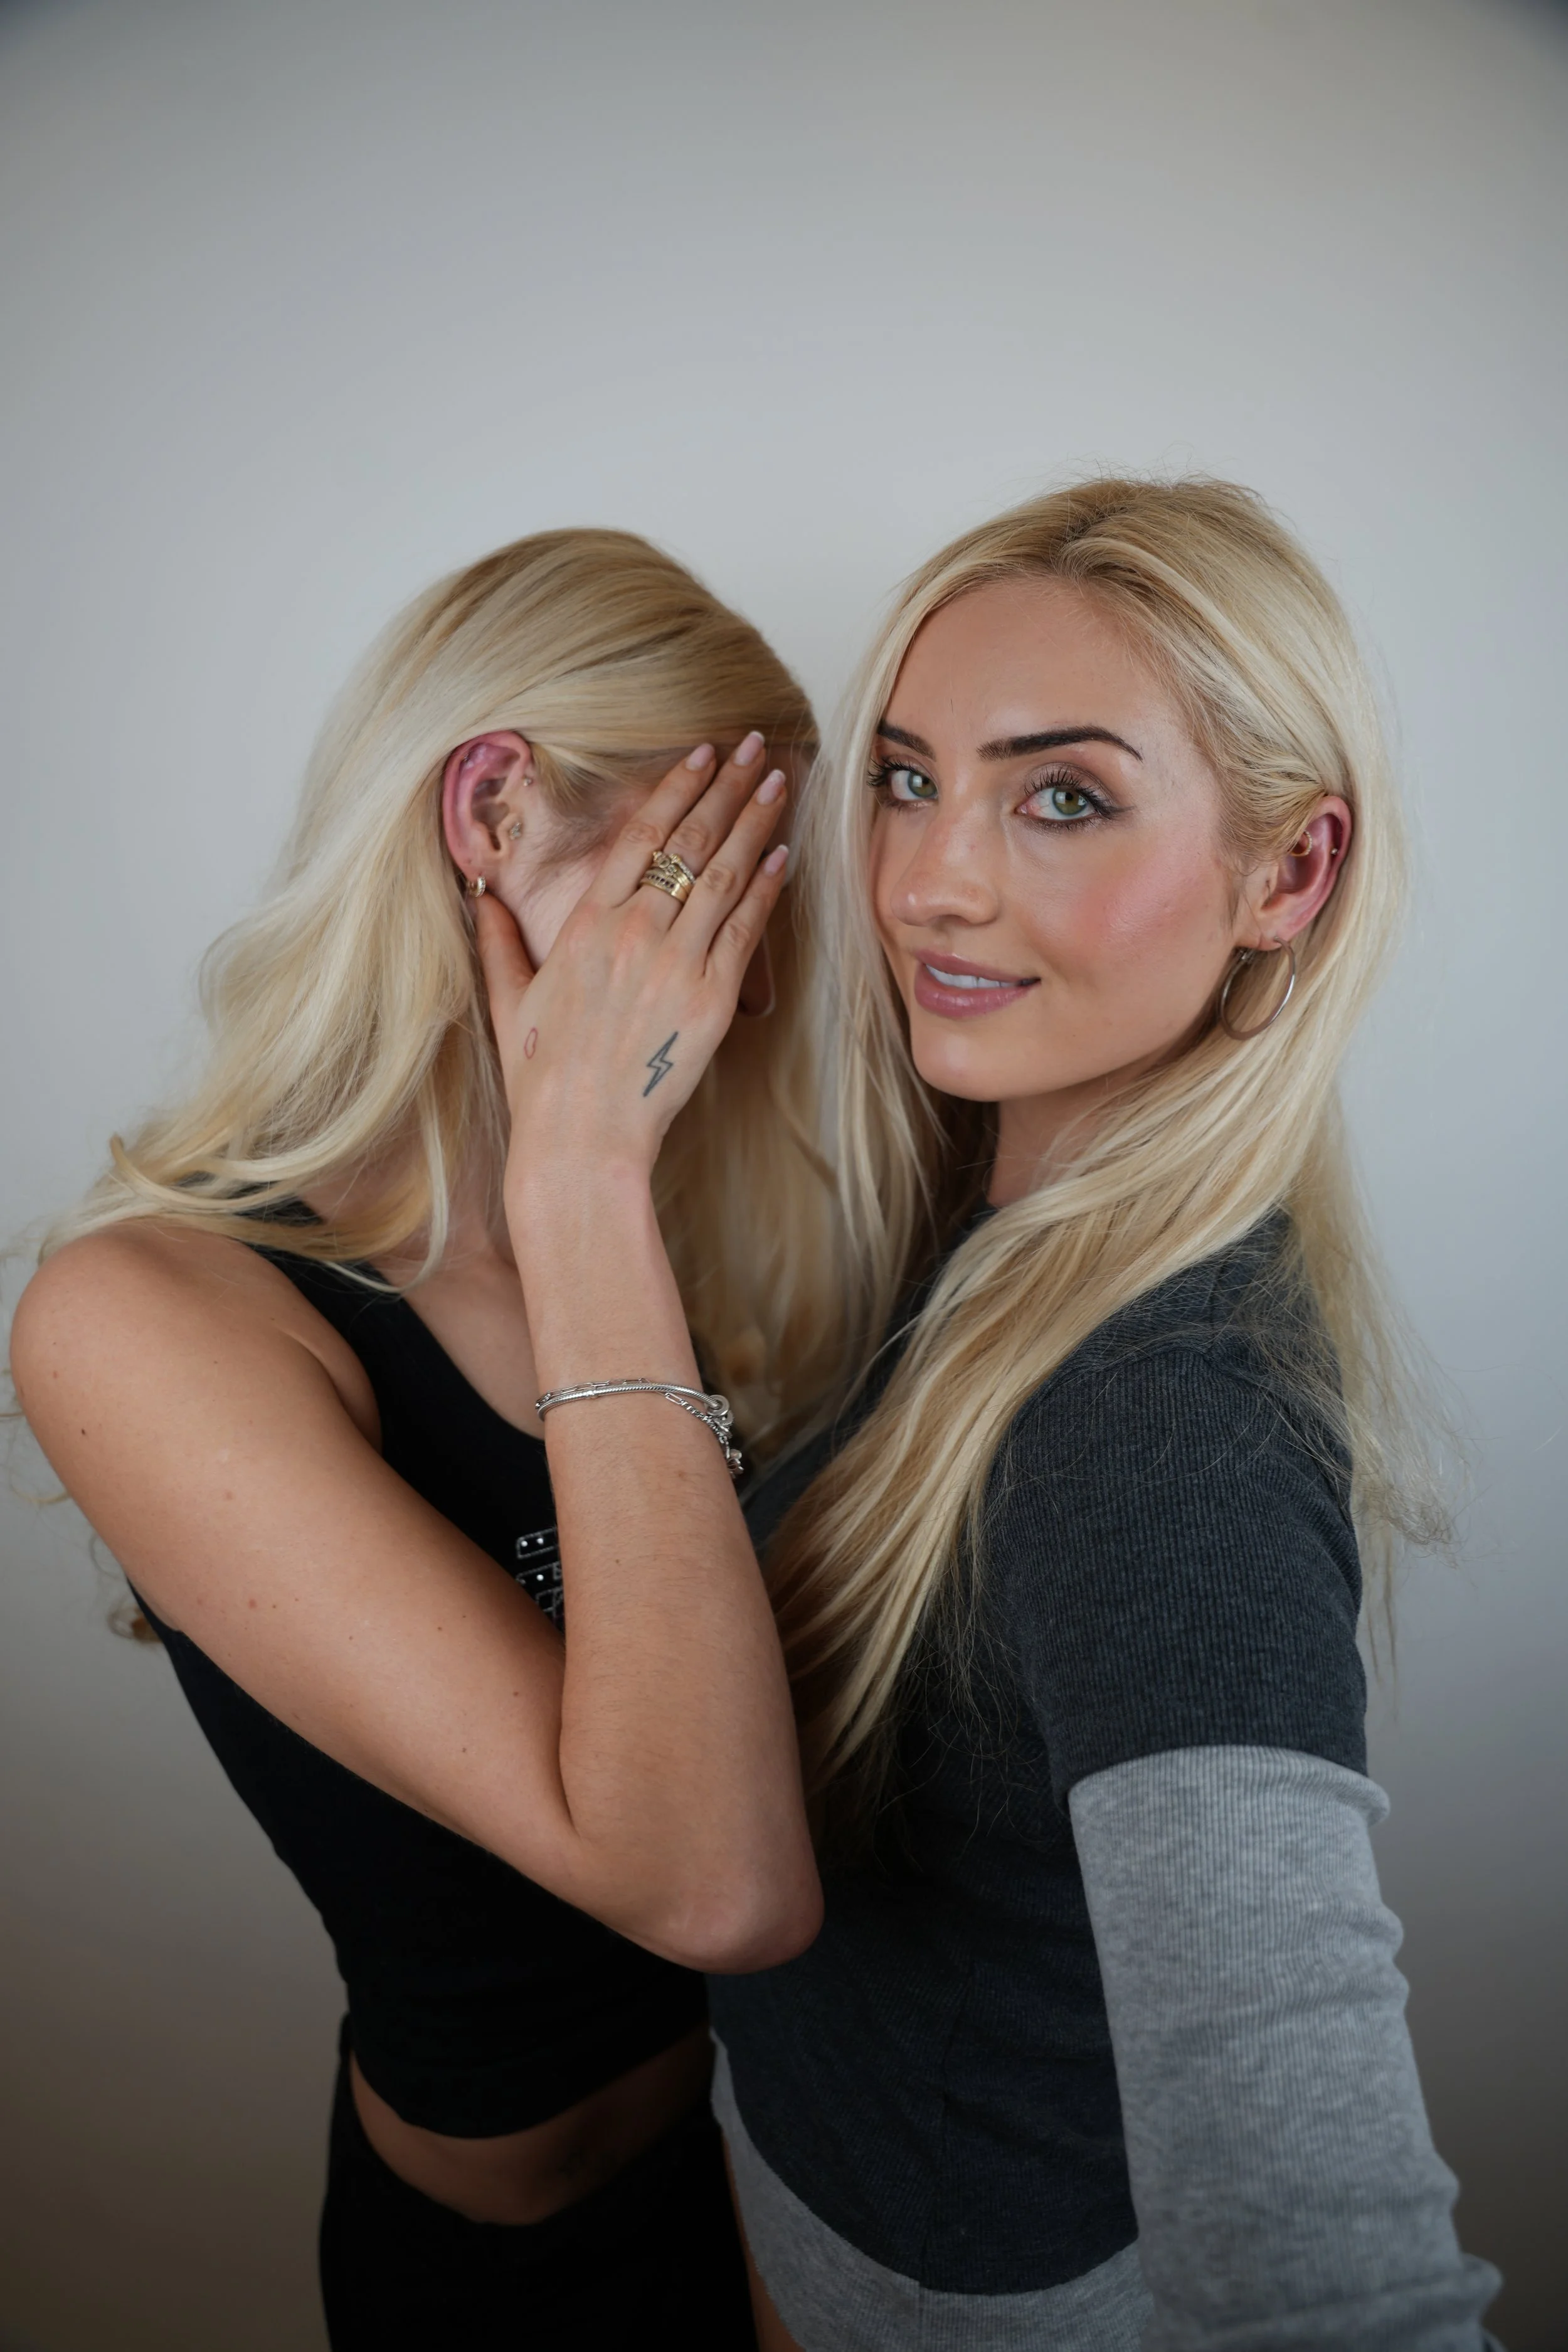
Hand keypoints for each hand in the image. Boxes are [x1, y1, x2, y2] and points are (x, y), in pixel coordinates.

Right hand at [472, 736, 789, 1193]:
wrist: (581, 1137)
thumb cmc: (543, 1078)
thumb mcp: (510, 1003)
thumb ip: (498, 944)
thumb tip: (481, 899)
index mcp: (586, 925)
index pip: (638, 836)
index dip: (674, 788)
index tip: (699, 753)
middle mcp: (634, 933)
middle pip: (689, 841)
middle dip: (725, 786)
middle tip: (753, 746)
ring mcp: (676, 963)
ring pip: (724, 874)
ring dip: (754, 821)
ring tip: (777, 781)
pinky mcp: (711, 1000)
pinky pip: (746, 930)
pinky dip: (768, 886)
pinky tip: (784, 851)